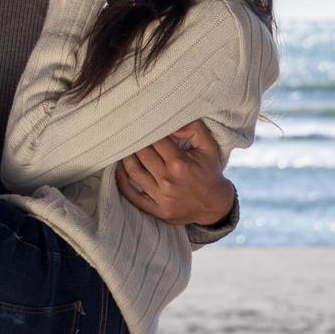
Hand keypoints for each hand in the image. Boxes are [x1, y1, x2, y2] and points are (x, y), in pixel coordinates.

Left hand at [114, 120, 234, 225]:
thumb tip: (173, 124)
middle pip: (142, 154)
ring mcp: (161, 197)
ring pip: (134, 172)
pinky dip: (122, 182)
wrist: (215, 206)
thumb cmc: (209, 172)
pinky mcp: (157, 210)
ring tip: (125, 148)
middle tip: (130, 133)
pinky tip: (119, 171)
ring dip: (126, 158)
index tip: (142, 124)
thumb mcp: (208, 147)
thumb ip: (194, 129)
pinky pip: (132, 196)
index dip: (147, 130)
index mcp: (180, 163)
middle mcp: (168, 180)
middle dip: (135, 141)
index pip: (155, 140)